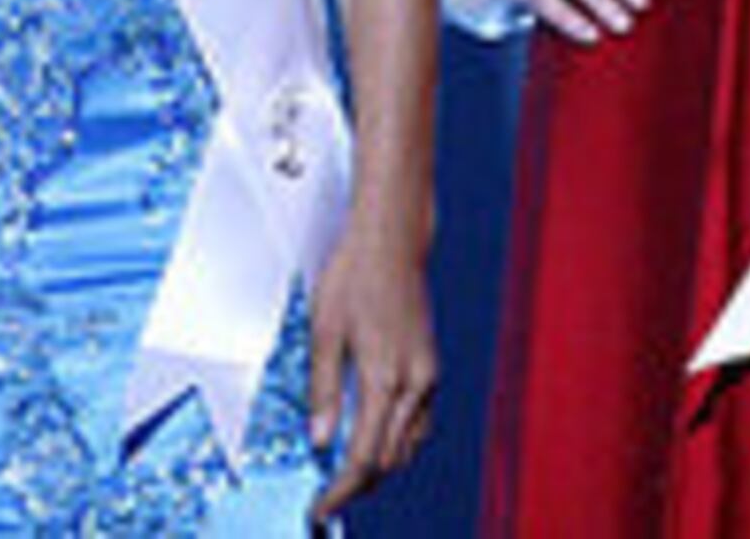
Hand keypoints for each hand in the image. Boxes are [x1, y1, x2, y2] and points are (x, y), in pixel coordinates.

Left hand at [306, 230, 434, 517]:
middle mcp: (415, 383)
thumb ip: (324, 392)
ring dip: (379, 466)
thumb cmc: (354, 277)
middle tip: (325, 496)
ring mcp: (428, 376)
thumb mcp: (324, 333)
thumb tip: (319, 440)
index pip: (365, 457)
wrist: (392, 242)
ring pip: (408, 446)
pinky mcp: (430, 367)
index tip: (319, 508)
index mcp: (386, 378)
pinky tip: (373, 439)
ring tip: (344, 474)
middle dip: (358, 484)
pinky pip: (418, 424)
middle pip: (389, 459)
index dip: (341, 491)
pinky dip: (395, 443)